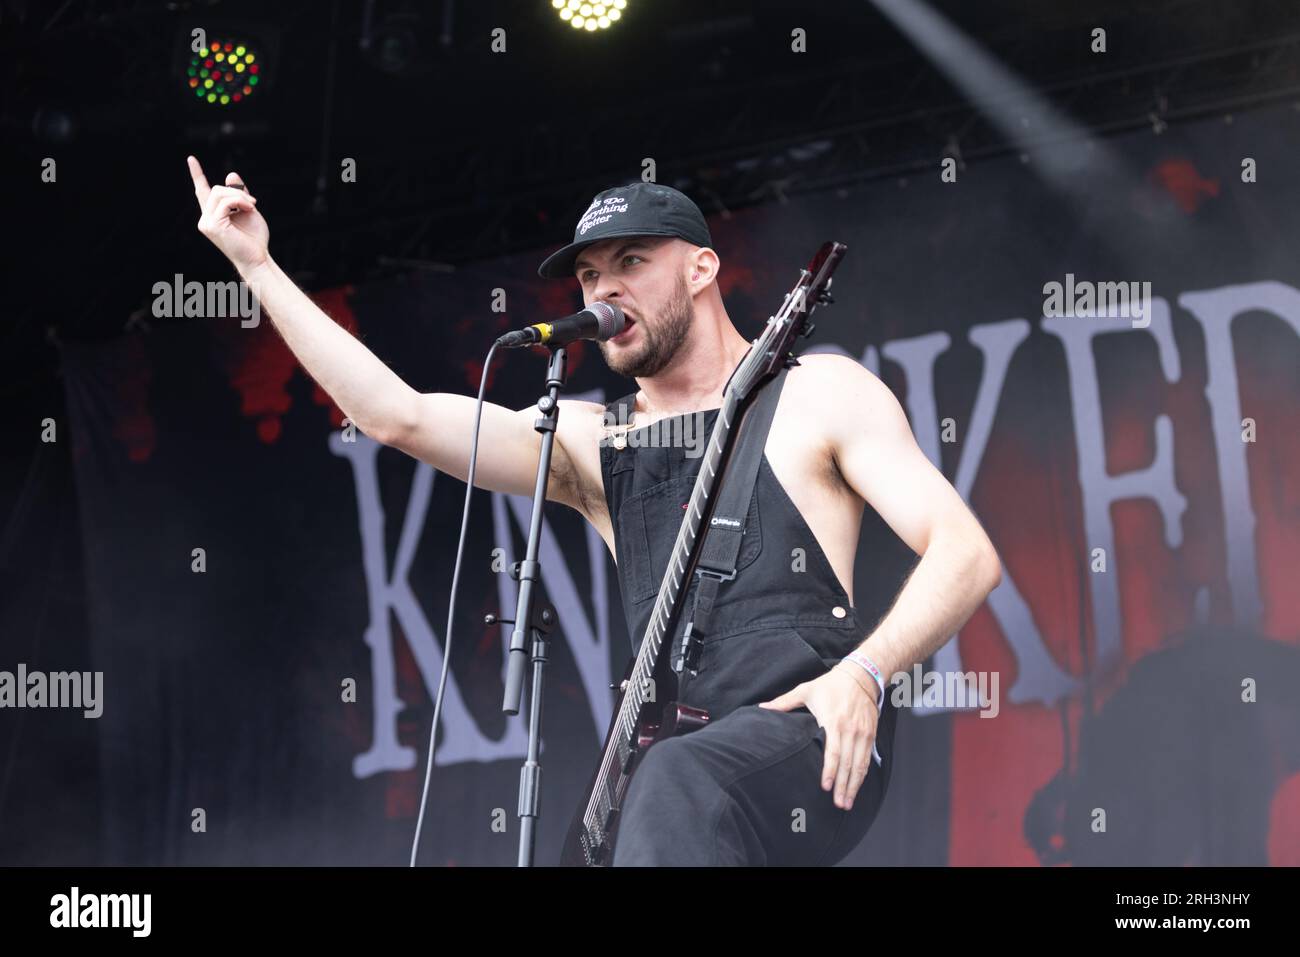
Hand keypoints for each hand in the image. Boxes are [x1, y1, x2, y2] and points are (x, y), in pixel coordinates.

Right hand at [188, 155, 269, 271]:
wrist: (258, 258)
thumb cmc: (254, 238)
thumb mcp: (248, 210)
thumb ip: (239, 194)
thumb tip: (230, 174)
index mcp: (213, 215)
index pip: (202, 191)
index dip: (196, 174)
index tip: (191, 159)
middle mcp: (206, 219)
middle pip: (216, 190)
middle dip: (237, 192)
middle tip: (254, 203)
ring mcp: (207, 223)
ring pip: (220, 193)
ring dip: (240, 197)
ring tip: (253, 206)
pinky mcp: (213, 226)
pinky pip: (225, 202)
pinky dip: (240, 202)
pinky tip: (250, 209)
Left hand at [759, 663, 879, 810]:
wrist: (861, 676)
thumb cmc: (831, 684)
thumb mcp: (806, 690)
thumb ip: (784, 702)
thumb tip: (762, 707)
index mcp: (833, 722)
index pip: (833, 752)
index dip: (830, 772)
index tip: (825, 787)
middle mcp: (850, 730)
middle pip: (848, 764)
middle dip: (843, 786)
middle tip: (838, 804)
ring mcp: (863, 733)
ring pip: (860, 765)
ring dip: (854, 785)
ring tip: (847, 802)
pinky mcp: (870, 734)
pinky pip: (867, 758)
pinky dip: (862, 774)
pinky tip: (857, 786)